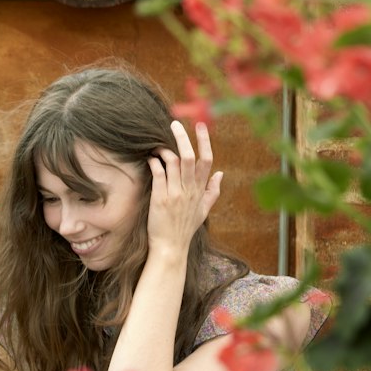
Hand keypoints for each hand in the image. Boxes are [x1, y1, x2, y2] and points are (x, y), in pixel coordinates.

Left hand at [146, 119, 222, 256]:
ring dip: (164, 150)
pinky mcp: (160, 198)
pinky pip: (158, 174)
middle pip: (190, 157)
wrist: (171, 247)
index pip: (207, 161)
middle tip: (175, 124)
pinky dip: (154, 163)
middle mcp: (190, 190)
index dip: (205, 141)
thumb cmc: (185, 229)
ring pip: (174, 163)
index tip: (201, 125)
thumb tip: (221, 174)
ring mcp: (175, 194)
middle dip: (183, 138)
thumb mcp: (203, 211)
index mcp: (200, 190)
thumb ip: (213, 192)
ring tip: (156, 145)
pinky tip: (150, 158)